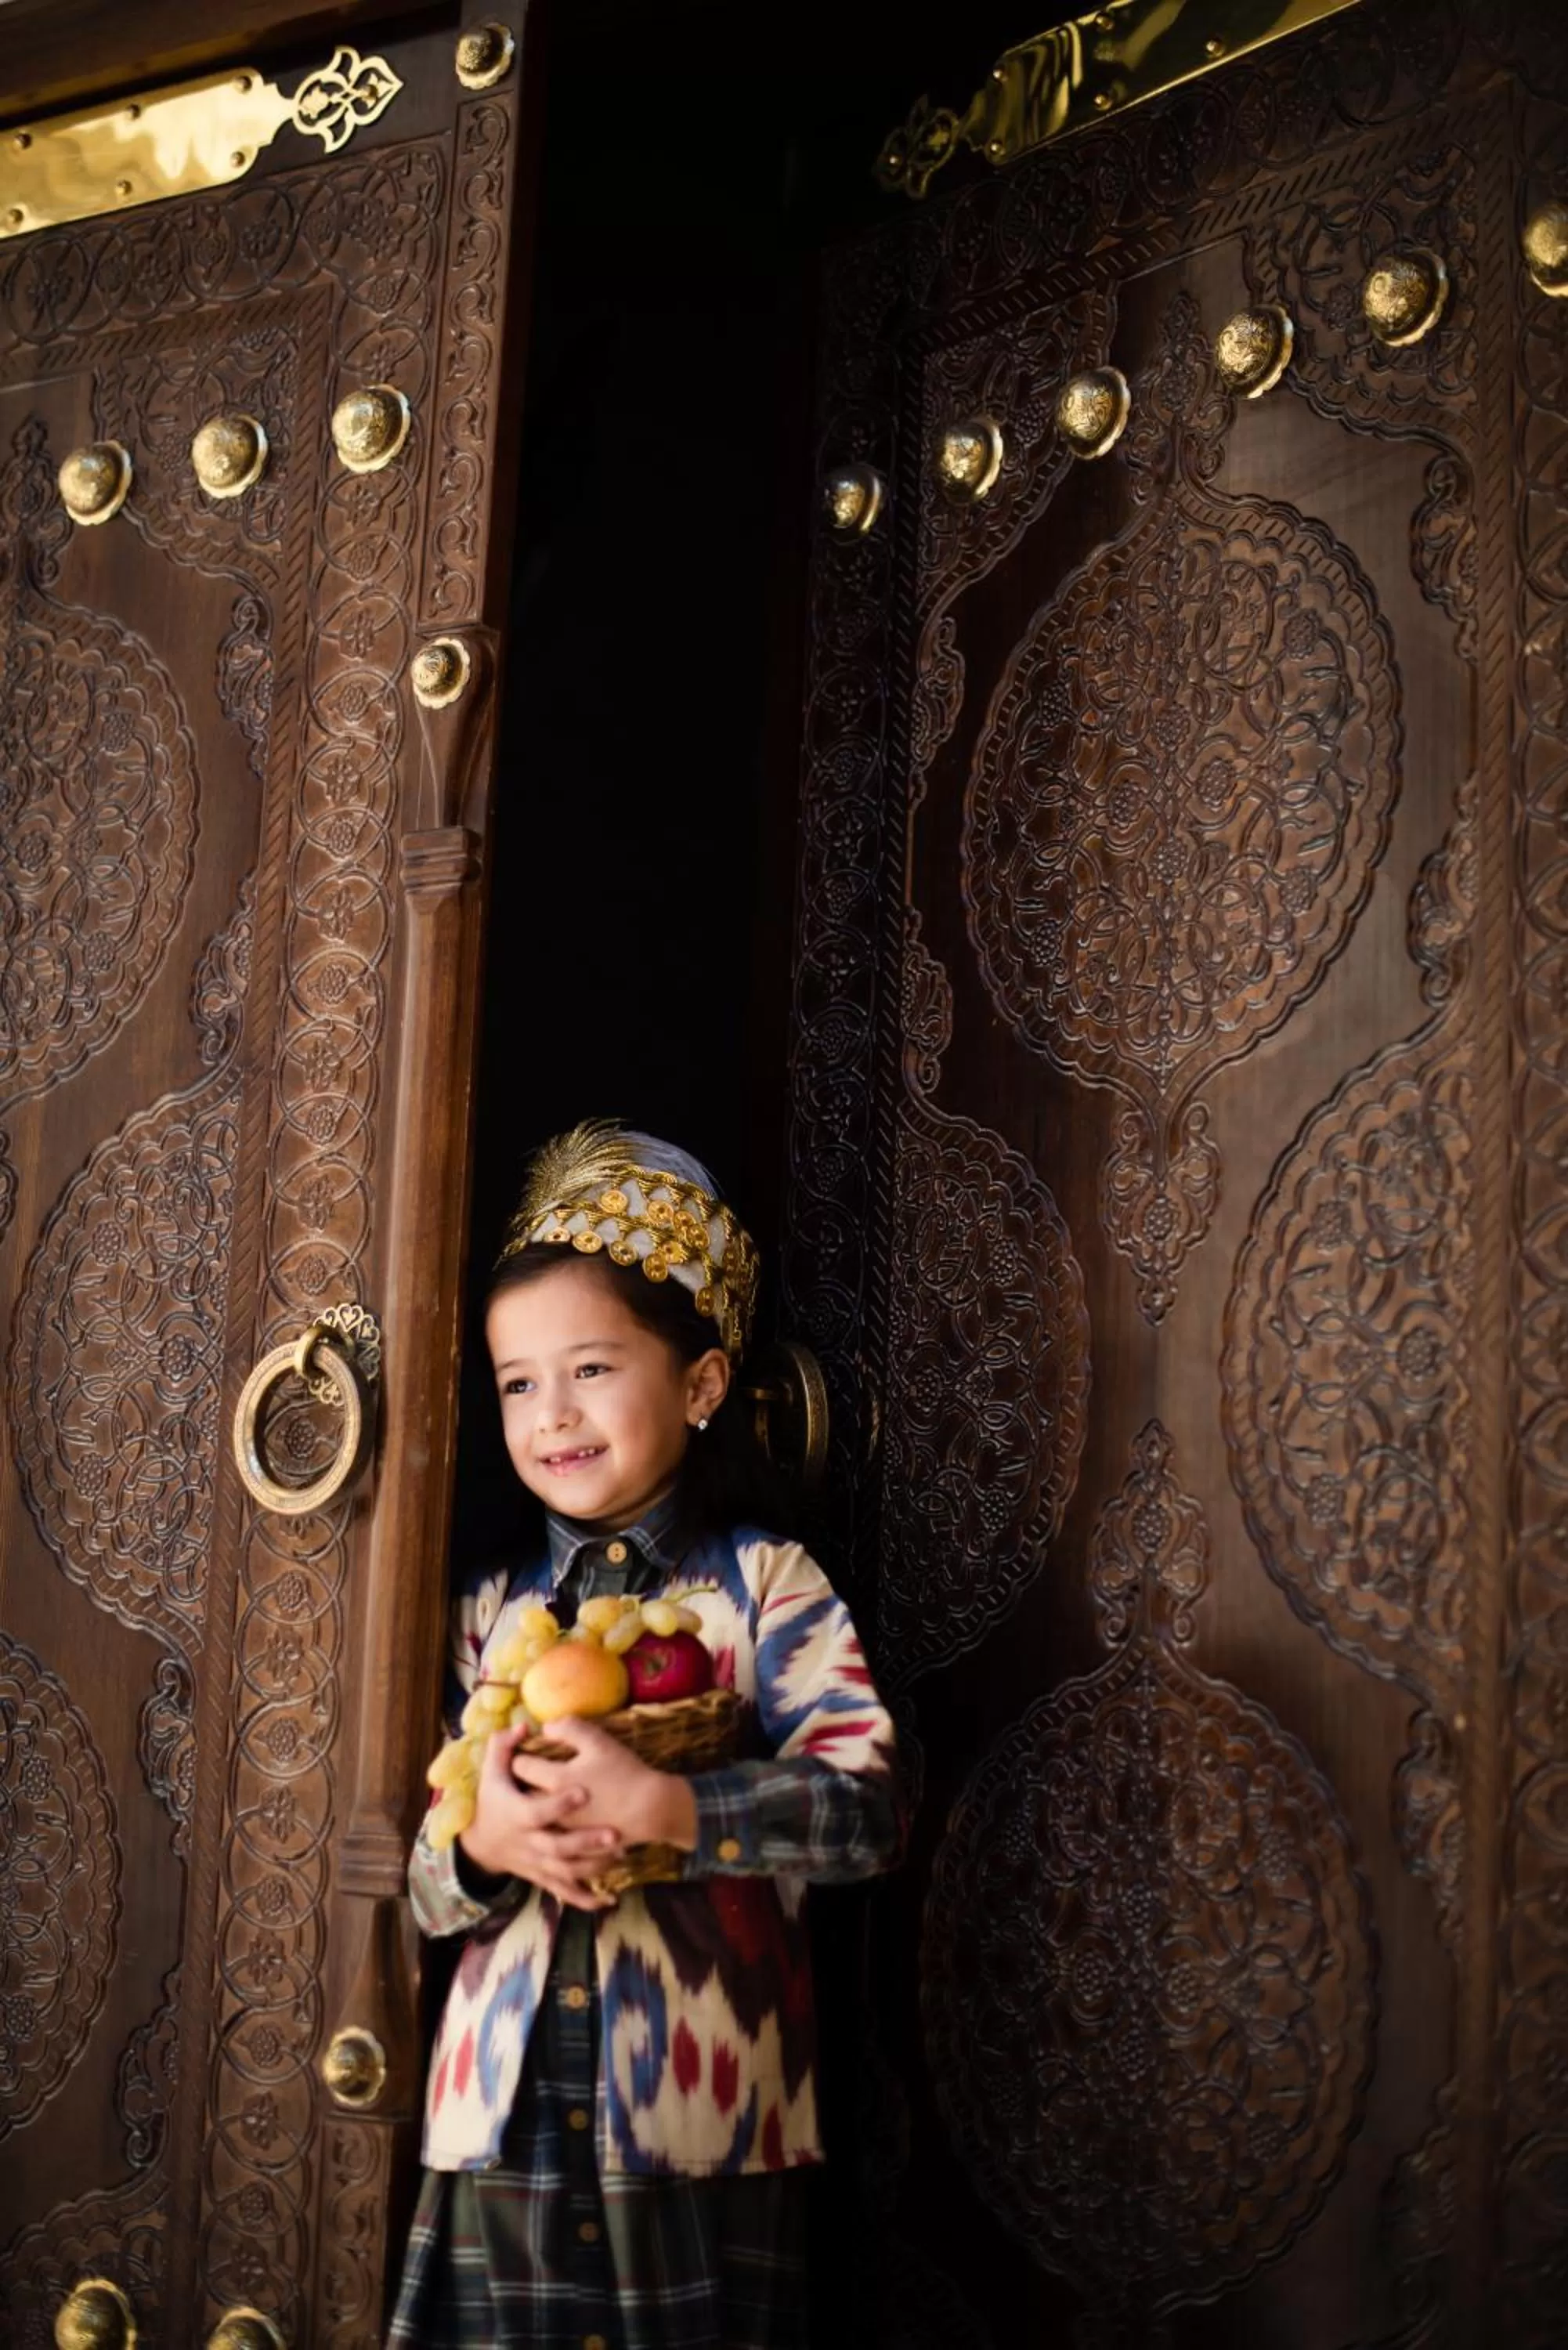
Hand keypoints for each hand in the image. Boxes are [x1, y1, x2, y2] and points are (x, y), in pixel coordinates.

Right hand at [458, 1722, 621, 1910]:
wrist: (482, 1843)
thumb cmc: (492, 1801)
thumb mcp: (491, 1773)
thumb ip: (504, 1748)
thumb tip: (522, 1726)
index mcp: (516, 1814)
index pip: (538, 1811)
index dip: (559, 1803)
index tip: (584, 1791)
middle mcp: (528, 1843)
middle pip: (557, 1847)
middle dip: (586, 1842)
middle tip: (615, 1834)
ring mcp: (537, 1864)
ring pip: (565, 1872)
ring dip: (593, 1867)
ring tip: (621, 1855)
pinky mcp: (544, 1878)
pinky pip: (565, 1892)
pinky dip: (586, 1899)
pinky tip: (609, 1899)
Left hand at [520, 1719, 697, 1852]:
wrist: (650, 1809)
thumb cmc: (624, 1771)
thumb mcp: (598, 1741)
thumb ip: (569, 1728)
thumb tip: (546, 1727)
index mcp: (555, 1780)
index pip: (521, 1766)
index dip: (522, 1756)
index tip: (527, 1753)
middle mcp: (552, 1809)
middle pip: (524, 1795)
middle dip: (523, 1785)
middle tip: (530, 1776)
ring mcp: (564, 1832)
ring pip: (536, 1821)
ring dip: (535, 1811)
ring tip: (542, 1801)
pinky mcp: (575, 1848)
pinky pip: (554, 1845)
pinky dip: (552, 1835)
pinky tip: (560, 1827)